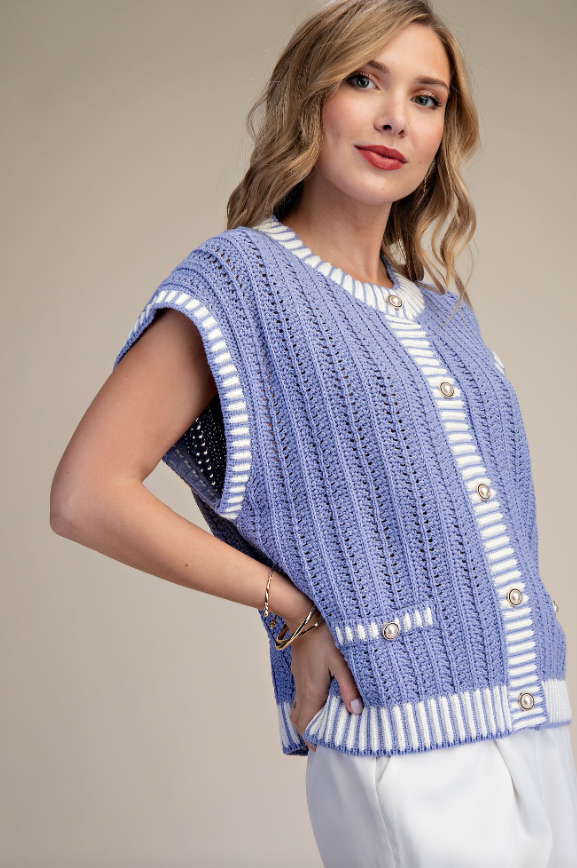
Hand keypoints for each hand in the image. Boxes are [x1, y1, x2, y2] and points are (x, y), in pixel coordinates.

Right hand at [287, 608, 363, 751]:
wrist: (303, 614)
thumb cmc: (323, 635)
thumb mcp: (341, 661)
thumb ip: (348, 687)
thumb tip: (356, 711)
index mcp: (312, 691)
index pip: (306, 726)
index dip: (313, 741)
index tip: (325, 749)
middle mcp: (302, 688)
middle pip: (299, 720)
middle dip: (310, 733)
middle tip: (327, 738)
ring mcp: (299, 678)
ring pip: (299, 707)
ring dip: (309, 718)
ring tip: (328, 721)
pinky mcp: (300, 669)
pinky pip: (301, 694)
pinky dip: (309, 703)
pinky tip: (325, 696)